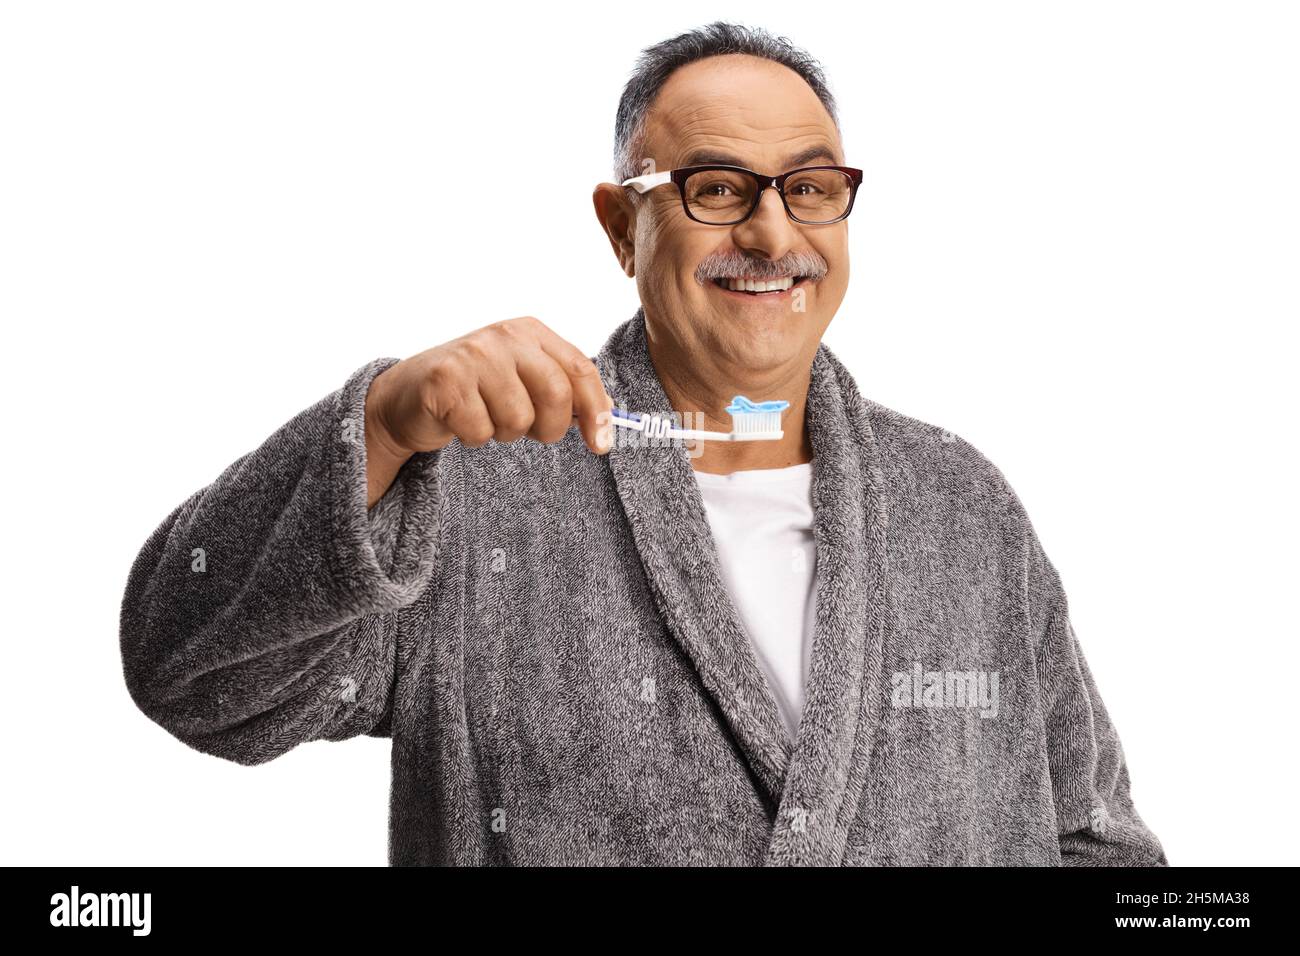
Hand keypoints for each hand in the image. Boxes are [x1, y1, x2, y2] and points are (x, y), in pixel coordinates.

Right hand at [365, 316, 612, 459]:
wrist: (409, 394)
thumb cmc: (476, 389)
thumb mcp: (523, 378)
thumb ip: (563, 389)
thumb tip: (611, 414)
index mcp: (529, 331)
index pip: (579, 369)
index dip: (596, 410)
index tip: (602, 444)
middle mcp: (503, 336)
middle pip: (555, 395)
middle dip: (549, 428)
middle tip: (532, 433)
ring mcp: (472, 356)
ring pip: (518, 420)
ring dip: (505, 433)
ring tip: (487, 418)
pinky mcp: (444, 382)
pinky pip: (482, 432)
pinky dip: (475, 438)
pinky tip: (461, 421)